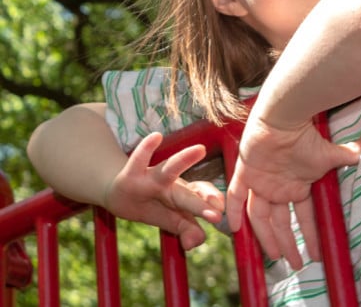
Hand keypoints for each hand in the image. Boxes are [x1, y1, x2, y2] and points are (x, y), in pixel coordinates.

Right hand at [103, 132, 224, 249]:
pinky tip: (156, 136)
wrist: (119, 192)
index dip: (211, 201)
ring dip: (184, 161)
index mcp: (183, 195)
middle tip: (217, 210)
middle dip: (201, 202)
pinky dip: (146, 149)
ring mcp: (151, 179)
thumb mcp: (170, 218)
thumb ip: (186, 230)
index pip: (201, 196)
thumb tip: (193, 243)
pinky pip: (138, 160)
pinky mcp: (130, 175)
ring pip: (169, 170)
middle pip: (187, 193)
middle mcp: (171, 185)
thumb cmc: (153, 203)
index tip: (221, 212)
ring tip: (201, 149)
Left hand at [226, 115, 360, 268]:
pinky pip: (236, 195)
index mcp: (297, 187)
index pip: (303, 217)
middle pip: (280, 222)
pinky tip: (237, 230)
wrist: (285, 118)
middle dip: (288, 243)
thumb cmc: (307, 136)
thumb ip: (346, 157)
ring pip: (259, 215)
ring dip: (266, 236)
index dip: (309, 235)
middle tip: (296, 264)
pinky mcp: (246, 172)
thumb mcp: (329, 155)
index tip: (316, 254)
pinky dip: (234, 211)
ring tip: (275, 257)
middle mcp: (278, 188)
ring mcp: (261, 182)